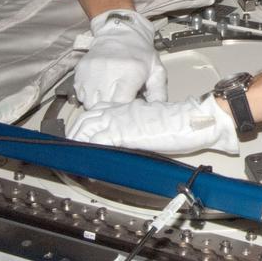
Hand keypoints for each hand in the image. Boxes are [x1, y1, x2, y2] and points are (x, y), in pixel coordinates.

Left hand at [67, 95, 238, 154]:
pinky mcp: (122, 133)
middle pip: (88, 117)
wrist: (191, 120)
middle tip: (70, 144)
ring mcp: (120, 121)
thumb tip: (133, 136)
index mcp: (129, 105)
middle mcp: (121, 110)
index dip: (86, 122)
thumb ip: (139, 124)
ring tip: (70, 151)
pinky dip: (85, 147)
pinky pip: (97, 140)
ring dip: (77, 139)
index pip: (98, 110)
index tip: (81, 133)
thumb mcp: (156, 118)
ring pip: (87, 127)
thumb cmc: (181, 121)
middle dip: (76, 131)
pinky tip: (81, 154)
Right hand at [73, 9, 168, 106]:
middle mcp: (108, 73)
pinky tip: (100, 91)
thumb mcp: (156, 70)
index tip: (129, 108)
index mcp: (129, 73)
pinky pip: (80, 95)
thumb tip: (155, 111)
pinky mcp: (80, 71)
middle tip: (120, 104)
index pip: (121, 105)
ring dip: (99, 105)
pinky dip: (88, 97)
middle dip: (112, 110)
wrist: (121, 33)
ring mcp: (91, 72)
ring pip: (89, 103)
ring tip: (109, 97)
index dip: (125, 111)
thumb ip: (159, 93)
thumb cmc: (140, 54)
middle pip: (104, 106)